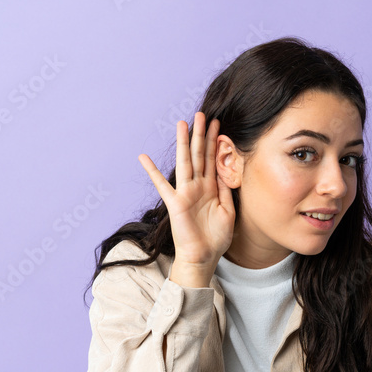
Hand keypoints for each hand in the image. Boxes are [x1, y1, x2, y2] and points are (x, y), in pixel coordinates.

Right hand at [139, 112, 234, 269]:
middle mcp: (197, 186)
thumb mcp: (228, 211)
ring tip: (182, 123)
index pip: (212, 159)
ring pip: (185, 162)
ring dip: (183, 143)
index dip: (215, 142)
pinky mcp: (175, 203)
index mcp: (210, 188)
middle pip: (199, 155)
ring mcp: (185, 193)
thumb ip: (226, 190)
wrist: (203, 257)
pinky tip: (144, 157)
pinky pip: (163, 185)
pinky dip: (153, 171)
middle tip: (203, 114)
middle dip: (201, 135)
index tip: (219, 124)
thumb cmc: (216, 238)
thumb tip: (227, 170)